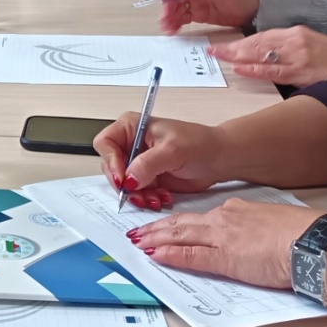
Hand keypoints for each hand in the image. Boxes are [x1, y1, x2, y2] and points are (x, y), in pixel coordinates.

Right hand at [94, 113, 229, 209]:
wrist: (220, 159)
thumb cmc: (200, 144)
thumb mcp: (172, 150)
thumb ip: (147, 164)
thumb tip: (128, 179)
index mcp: (132, 127)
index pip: (106, 143)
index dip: (111, 161)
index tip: (123, 179)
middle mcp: (132, 144)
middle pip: (111, 166)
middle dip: (125, 184)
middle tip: (138, 194)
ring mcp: (139, 162)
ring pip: (124, 183)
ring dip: (137, 195)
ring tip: (155, 199)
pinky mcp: (148, 178)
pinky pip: (137, 193)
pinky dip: (147, 199)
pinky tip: (162, 198)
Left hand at [127, 198, 322, 289]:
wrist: (313, 242)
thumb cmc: (303, 236)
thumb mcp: (272, 225)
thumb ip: (255, 229)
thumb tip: (250, 239)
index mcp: (237, 212)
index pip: (200, 217)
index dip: (178, 222)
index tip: (163, 225)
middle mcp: (225, 220)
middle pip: (182, 223)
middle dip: (157, 228)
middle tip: (137, 232)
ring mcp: (223, 238)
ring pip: (180, 236)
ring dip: (156, 239)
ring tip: (138, 242)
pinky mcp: (226, 258)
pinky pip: (191, 255)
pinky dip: (171, 255)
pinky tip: (156, 255)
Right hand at [159, 0, 259, 33]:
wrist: (256, 9)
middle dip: (168, 7)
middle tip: (165, 19)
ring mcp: (197, 1)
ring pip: (177, 7)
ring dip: (170, 17)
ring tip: (167, 28)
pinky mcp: (199, 14)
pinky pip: (184, 17)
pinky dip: (177, 23)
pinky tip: (173, 29)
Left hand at [209, 27, 326, 87]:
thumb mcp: (314, 45)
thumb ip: (291, 48)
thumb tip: (266, 56)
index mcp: (297, 32)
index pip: (263, 36)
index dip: (242, 41)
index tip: (224, 45)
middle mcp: (295, 41)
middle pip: (257, 43)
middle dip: (233, 47)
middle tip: (213, 51)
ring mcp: (298, 56)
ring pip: (262, 55)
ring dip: (238, 57)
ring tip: (220, 58)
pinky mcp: (303, 72)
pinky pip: (274, 71)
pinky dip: (255, 70)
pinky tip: (241, 69)